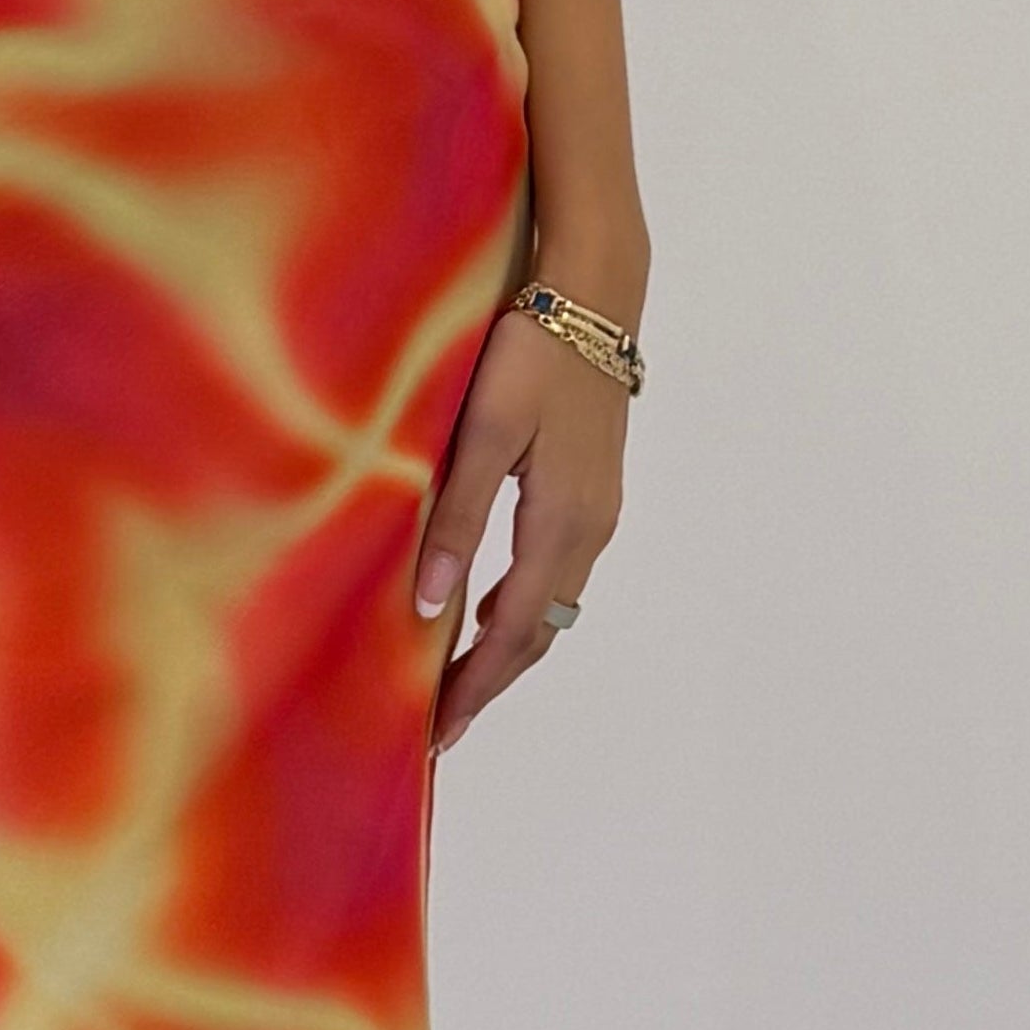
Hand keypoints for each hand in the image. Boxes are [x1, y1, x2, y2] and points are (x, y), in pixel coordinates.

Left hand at [412, 309, 626, 752]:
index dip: (474, 687)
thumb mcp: (485, 430)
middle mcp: (589, 530)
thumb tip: (430, 602)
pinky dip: (525, 607)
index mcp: (559, 524)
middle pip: (539, 633)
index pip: (512, 633)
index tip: (439, 733)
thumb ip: (458, 515)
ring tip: (460, 678)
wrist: (595, 297)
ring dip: (509, 647)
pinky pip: (559, 575)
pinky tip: (492, 606)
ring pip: (553, 606)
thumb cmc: (532, 353)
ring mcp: (598, 512)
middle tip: (444, 726)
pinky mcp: (594, 491)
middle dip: (492, 682)